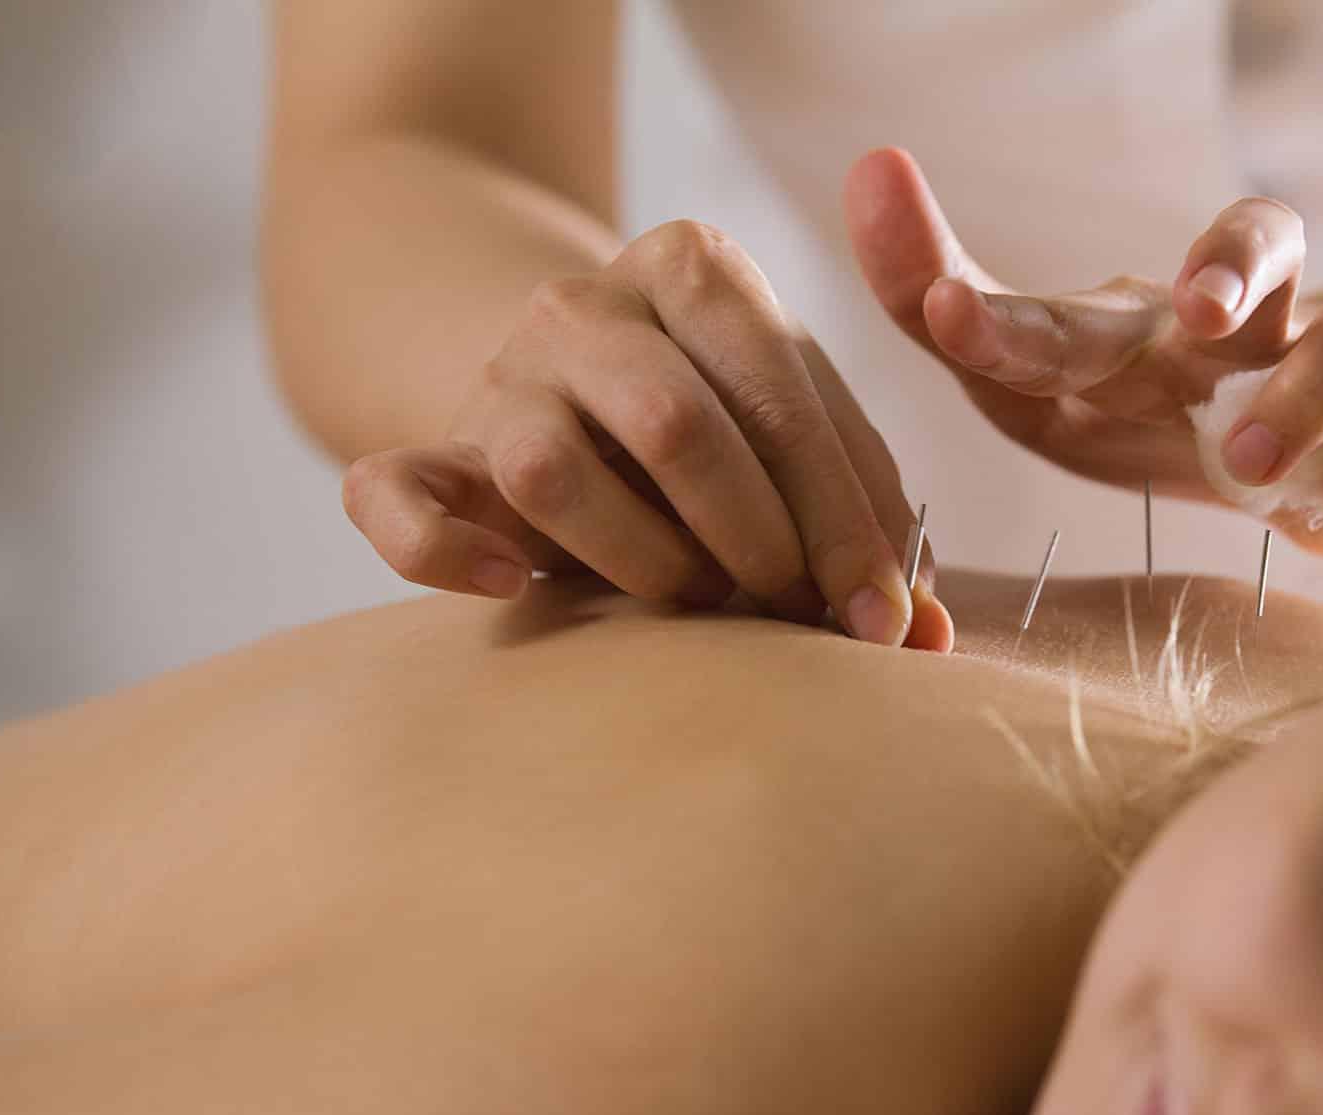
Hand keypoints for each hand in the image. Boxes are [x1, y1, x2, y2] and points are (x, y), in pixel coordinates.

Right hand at [340, 219, 952, 650]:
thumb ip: (863, 515)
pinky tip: (512, 588)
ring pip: (550, 469)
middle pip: (674, 425)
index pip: (781, 389)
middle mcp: (583, 303)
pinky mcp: (428, 450)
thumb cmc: (720, 433)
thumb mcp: (795, 438)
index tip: (883, 617)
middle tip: (794, 614)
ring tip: (695, 599)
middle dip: (755, 540)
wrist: (572, 391)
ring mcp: (496, 374)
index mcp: (696, 268)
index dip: (842, 516)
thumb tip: (929, 638)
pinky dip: (445, 552)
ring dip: (642, 560)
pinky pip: (394, 495)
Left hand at [845, 148, 1322, 561]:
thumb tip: (868, 175)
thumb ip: (961, 320)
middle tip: (1195, 319)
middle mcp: (1256, 319)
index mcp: (1146, 324)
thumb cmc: (1165, 414)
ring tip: (1253, 461)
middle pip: (1261, 235)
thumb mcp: (1053, 392)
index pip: (1073, 301)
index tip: (945, 315)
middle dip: (1231, 264)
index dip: (1008, 307)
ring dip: (1318, 379)